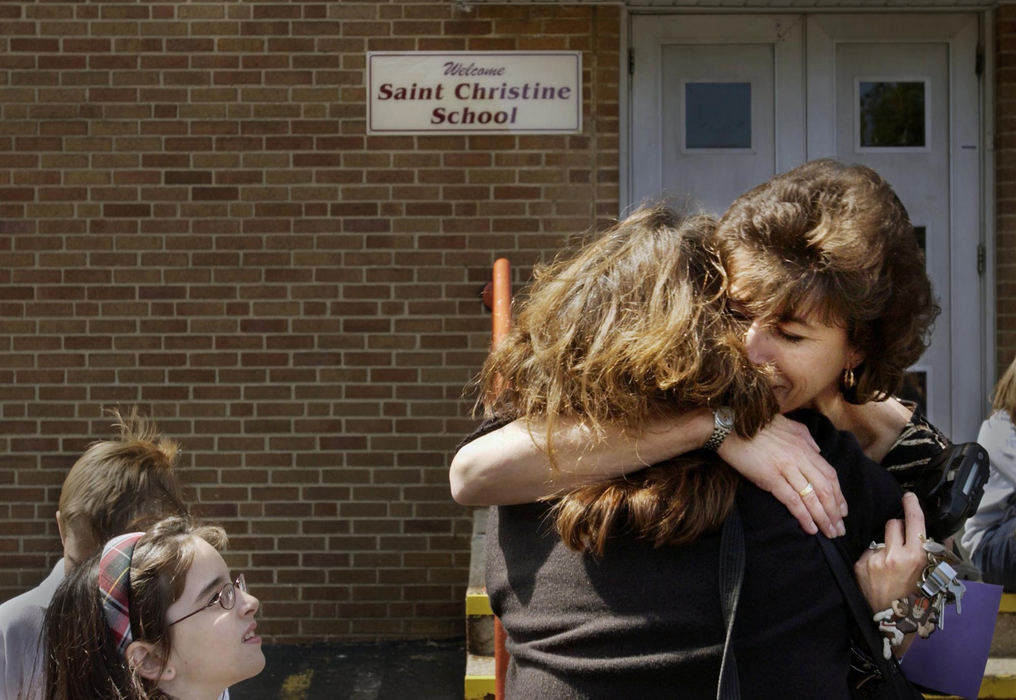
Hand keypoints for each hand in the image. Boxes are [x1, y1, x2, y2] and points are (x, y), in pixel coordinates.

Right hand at [717, 414, 847, 537]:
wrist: (728, 425)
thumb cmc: (753, 424)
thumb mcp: (786, 424)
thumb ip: (805, 436)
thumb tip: (817, 450)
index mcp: (804, 445)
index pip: (829, 474)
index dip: (839, 495)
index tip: (843, 510)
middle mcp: (799, 457)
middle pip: (825, 488)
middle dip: (835, 511)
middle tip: (840, 529)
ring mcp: (785, 467)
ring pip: (812, 497)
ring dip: (824, 518)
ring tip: (830, 533)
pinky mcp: (770, 477)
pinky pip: (792, 500)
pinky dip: (804, 516)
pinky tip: (811, 528)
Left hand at [854, 492, 927, 611]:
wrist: (891, 623)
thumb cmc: (915, 600)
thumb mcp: (933, 578)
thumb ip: (938, 554)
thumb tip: (944, 536)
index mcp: (915, 557)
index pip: (913, 521)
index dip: (912, 506)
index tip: (909, 496)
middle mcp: (893, 556)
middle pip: (894, 524)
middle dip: (899, 529)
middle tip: (903, 544)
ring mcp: (875, 559)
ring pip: (880, 536)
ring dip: (886, 543)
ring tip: (891, 563)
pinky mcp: (861, 564)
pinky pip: (869, 550)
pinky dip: (874, 556)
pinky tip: (880, 572)